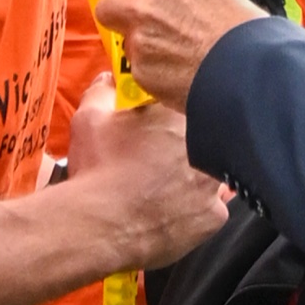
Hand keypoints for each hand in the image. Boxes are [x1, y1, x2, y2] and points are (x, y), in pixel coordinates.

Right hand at [65, 75, 227, 269]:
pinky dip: (195, 211)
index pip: (189, 107)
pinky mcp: (213, 216)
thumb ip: (104, 91)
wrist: (99, 223)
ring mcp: (213, 185)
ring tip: (165, 187)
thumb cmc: (97, 170)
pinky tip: (172, 210)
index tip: (158, 129)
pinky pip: (211, 210)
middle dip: (185, 150)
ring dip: (193, 180)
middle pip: (203, 143)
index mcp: (183, 117)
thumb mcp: (91, 118)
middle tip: (158, 161)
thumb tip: (108, 81)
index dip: (172, 120)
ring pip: (210, 177)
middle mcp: (206, 149)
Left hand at [97, 0, 264, 111]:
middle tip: (141, 26)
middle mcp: (141, 5)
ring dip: (140, 47)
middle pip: (105, 8)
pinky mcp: (140, 72)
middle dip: (119, 17)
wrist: (247, 68)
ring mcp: (137, 40)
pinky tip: (178, 72)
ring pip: (124, 41)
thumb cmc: (240, 27)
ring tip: (173, 54)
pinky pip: (137, 69)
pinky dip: (152, 71)